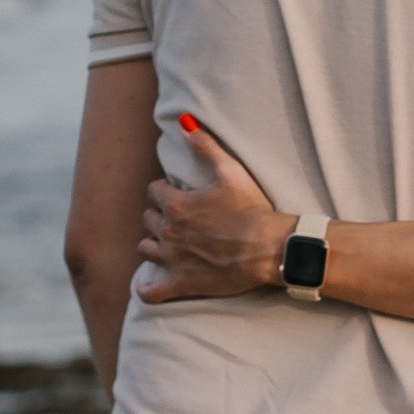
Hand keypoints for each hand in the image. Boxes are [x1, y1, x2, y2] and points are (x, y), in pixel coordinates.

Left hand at [135, 121, 293, 302]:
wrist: (269, 248)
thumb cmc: (252, 208)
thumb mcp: (230, 171)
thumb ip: (205, 146)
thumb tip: (185, 121)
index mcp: (176, 204)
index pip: (154, 191)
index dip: (164, 189)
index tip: (176, 191)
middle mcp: (168, 231)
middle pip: (148, 219)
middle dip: (158, 215)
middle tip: (176, 217)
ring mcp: (173, 259)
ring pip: (145, 249)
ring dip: (152, 243)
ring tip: (164, 242)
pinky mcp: (182, 283)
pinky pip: (153, 292)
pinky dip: (147, 291)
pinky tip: (144, 287)